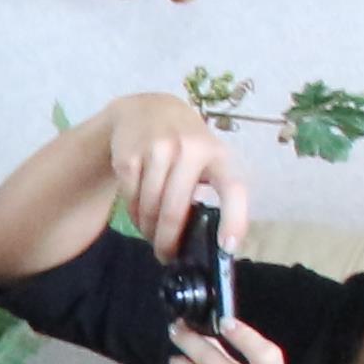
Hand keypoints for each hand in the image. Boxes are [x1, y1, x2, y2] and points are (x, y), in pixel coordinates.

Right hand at [94, 88, 249, 257]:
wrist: (147, 108)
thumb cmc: (185, 143)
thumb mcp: (206, 156)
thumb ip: (210, 187)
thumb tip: (208, 238)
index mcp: (217, 154)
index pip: (232, 189)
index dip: (234, 219)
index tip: (227, 247)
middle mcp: (189, 149)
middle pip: (176, 209)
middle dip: (168, 240)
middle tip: (166, 255)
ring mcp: (156, 150)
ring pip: (149, 207)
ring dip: (148, 228)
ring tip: (150, 233)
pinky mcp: (129, 156)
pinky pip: (130, 198)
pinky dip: (133, 213)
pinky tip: (138, 213)